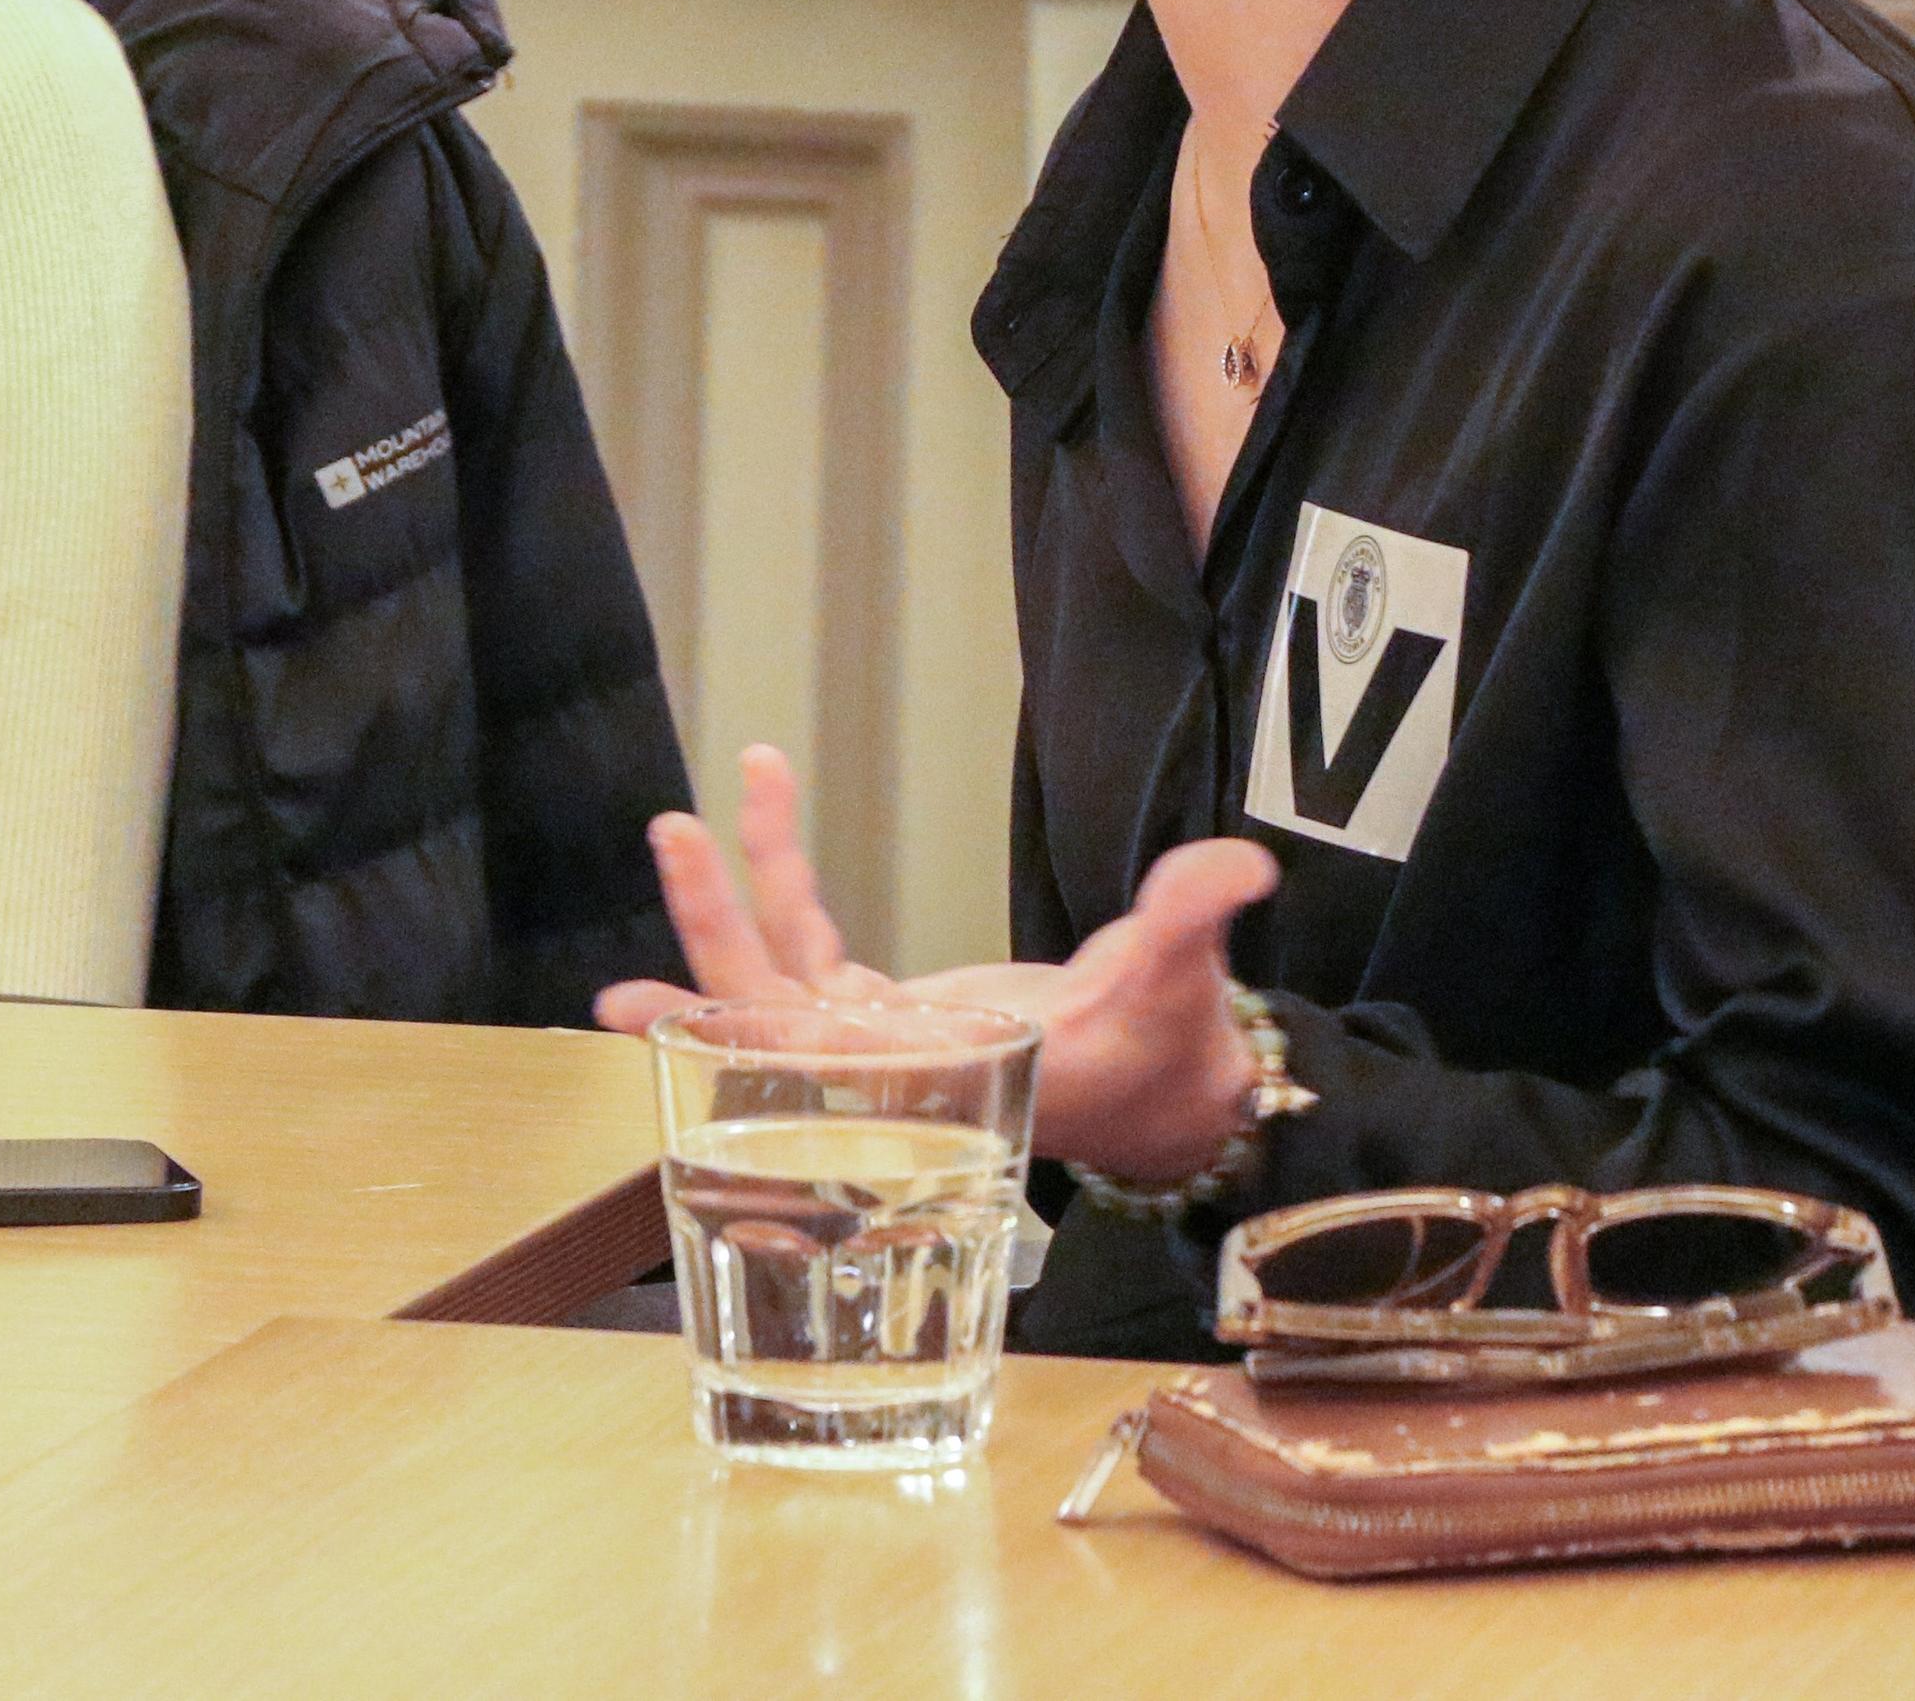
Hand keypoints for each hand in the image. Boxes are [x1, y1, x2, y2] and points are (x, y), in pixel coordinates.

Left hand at [598, 744, 1283, 1184]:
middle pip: (768, 1014)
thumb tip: (1239, 867)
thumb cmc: (1171, 1050)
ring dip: (729, 901)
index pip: (827, 1061)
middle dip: (714, 930)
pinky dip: (777, 891)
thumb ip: (1193, 919)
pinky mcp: (886, 1016)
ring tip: (684, 818)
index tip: (674, 1001)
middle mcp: (896, 1075)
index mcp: (950, 1080)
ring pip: (774, 980)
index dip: (748, 1034)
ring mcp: (882, 1044)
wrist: (1170, 1095)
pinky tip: (753, 819)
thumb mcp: (1178, 982)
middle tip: (674, 836)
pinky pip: (807, 953)